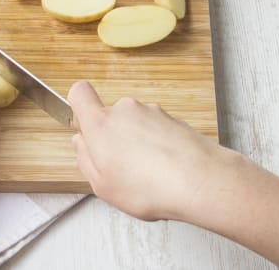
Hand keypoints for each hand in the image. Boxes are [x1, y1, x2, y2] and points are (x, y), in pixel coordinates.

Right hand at [68, 80, 229, 221]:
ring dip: (137, 143)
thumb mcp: (102, 185)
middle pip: (110, 115)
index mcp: (101, 123)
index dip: (78, 105)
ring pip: (135, 124)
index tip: (84, 126)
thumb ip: (85, 159)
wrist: (200, 181)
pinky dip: (158, 146)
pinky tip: (166, 170)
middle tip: (120, 167)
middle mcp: (125, 110)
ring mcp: (152, 112)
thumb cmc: (148, 186)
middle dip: (113, 137)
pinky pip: (157, 130)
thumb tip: (80, 143)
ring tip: (148, 174)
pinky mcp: (173, 119)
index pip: (80, 92)